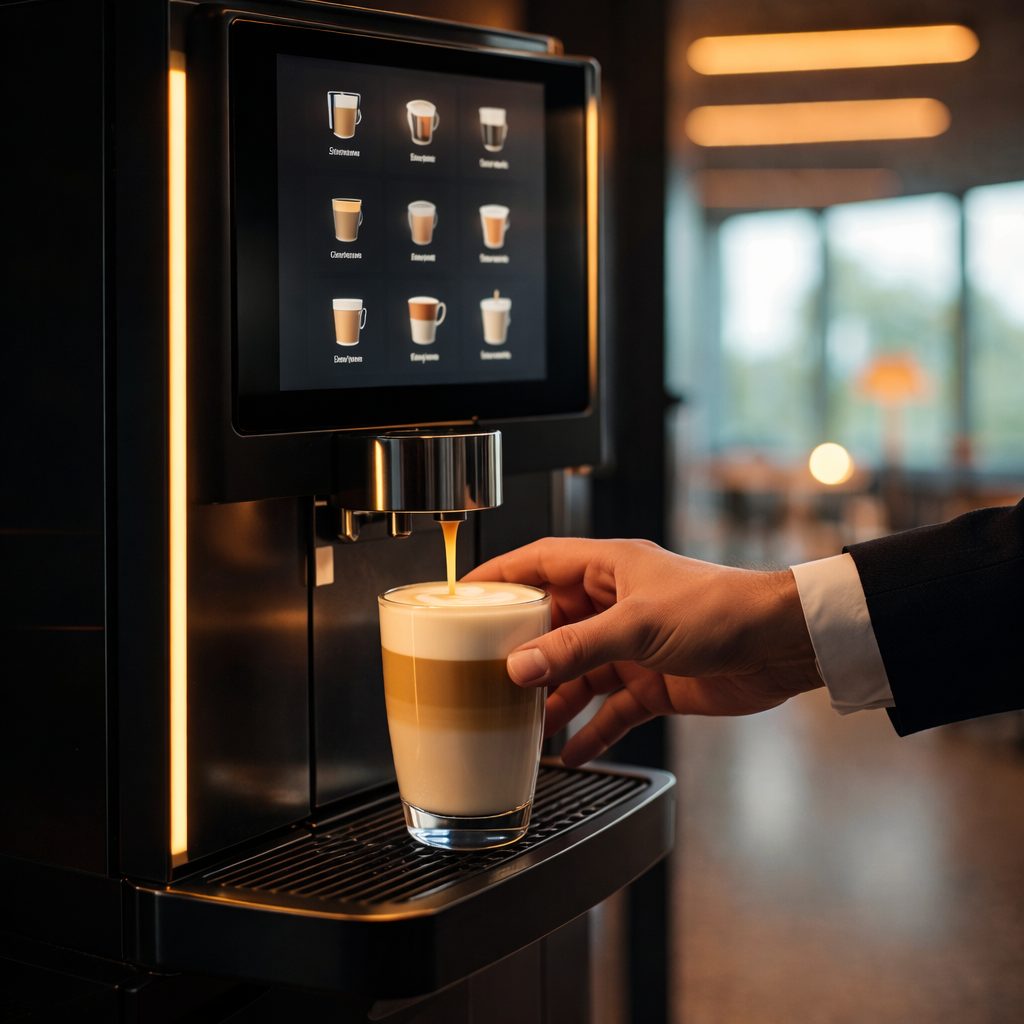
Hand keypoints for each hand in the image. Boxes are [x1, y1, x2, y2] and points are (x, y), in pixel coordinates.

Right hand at [464, 538, 821, 766]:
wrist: (782, 646)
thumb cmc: (721, 610)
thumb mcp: (637, 625)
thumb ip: (576, 647)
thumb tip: (520, 665)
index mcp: (609, 570)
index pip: (540, 564)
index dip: (501, 578)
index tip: (464, 598)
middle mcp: (617, 604)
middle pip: (554, 625)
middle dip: (522, 652)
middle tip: (485, 676)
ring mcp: (635, 645)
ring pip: (579, 672)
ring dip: (554, 699)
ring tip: (522, 726)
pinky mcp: (655, 681)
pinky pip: (612, 708)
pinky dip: (592, 729)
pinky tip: (571, 752)